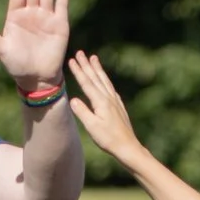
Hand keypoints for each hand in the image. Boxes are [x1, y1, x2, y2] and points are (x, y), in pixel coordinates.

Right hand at [65, 51, 149, 166]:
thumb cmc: (108, 139)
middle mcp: (108, 98)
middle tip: (80, 52)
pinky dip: (105, 79)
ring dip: (97, 69)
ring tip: (93, 58)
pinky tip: (105, 79)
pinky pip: (110, 87)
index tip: (72, 60)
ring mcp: (115, 101)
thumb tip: (73, 99)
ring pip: (104, 80)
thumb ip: (82, 112)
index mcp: (101, 102)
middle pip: (95, 77)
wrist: (128, 146)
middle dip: (87, 64)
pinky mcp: (119, 106)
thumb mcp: (92, 126)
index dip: (79, 71)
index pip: (87, 83)